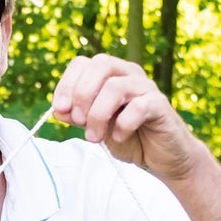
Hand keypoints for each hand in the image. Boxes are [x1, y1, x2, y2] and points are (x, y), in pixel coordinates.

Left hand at [51, 53, 204, 181]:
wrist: (162, 157)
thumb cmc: (130, 137)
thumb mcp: (95, 127)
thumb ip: (77, 116)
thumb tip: (58, 109)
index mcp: (111, 75)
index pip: (83, 63)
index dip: (66, 84)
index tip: (60, 109)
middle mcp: (129, 75)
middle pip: (100, 65)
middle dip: (82, 95)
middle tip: (78, 121)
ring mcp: (146, 88)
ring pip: (116, 87)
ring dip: (98, 114)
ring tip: (94, 137)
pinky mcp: (160, 106)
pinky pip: (139, 107)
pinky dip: (123, 124)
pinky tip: (120, 137)